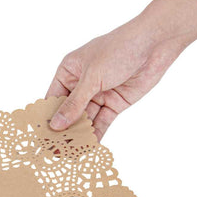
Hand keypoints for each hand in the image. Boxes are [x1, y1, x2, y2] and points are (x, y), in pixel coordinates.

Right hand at [46, 18, 184, 139]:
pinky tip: (88, 147)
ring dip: (78, 135)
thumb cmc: (120, 49)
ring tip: (69, 153)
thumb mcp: (92, 77)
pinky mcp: (113, 104)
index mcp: (69, 71)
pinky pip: (101, 122)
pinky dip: (96, 134)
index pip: (53, 99)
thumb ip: (74, 104)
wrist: (156, 43)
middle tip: (55, 150)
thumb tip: (56, 125)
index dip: (47, 117)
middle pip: (68, 112)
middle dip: (63, 130)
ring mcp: (98, 95)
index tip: (41, 136)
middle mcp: (81, 84)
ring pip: (84, 120)